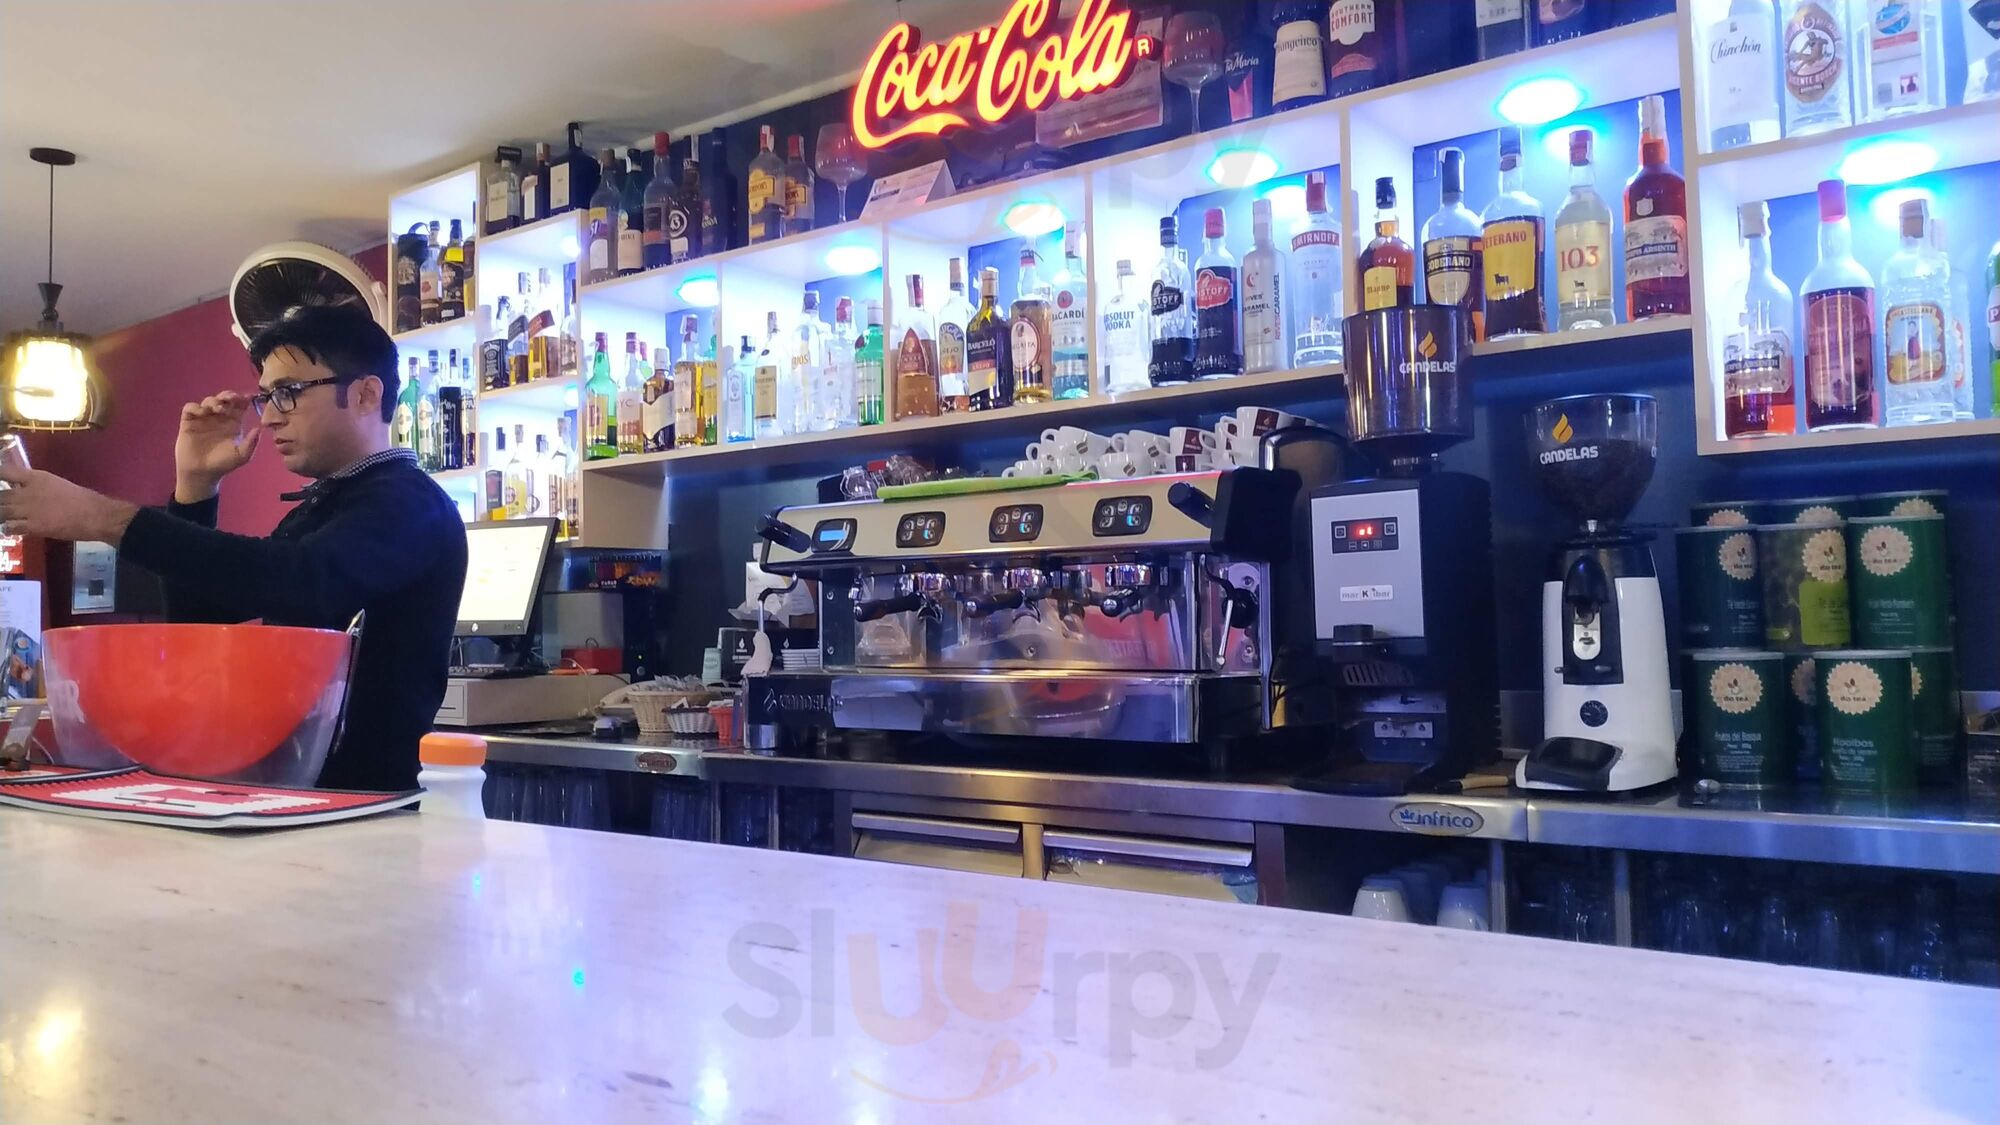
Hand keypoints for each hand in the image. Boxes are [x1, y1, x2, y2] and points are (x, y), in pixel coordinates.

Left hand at [0, 469, 138, 545]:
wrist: (96, 515)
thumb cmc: (82, 499)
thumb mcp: (57, 484)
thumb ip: (38, 486)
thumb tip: (25, 489)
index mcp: (36, 477)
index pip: (4, 472)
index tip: (0, 481)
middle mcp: (28, 492)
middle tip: (3, 505)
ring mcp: (29, 509)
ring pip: (1, 512)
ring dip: (1, 515)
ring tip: (5, 517)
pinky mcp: (33, 526)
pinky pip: (10, 528)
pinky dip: (9, 529)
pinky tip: (13, 529)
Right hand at [174, 392, 261, 499]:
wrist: (201, 473)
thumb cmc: (222, 464)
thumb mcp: (241, 455)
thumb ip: (251, 443)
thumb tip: (259, 428)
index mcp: (233, 423)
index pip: (239, 406)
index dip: (243, 399)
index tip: (248, 397)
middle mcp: (219, 418)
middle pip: (224, 400)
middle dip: (228, 395)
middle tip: (232, 398)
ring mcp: (203, 419)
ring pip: (208, 401)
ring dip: (214, 401)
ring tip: (218, 409)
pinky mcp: (188, 422)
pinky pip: (190, 408)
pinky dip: (195, 407)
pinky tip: (202, 412)